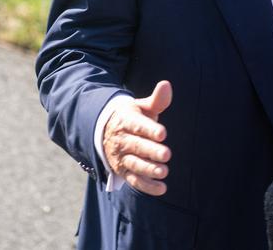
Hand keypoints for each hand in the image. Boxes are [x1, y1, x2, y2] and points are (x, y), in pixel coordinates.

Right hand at [102, 81, 172, 195]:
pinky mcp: (122, 171)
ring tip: (164, 171)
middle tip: (167, 154)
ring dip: (149, 169)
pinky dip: (146, 186)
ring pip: (134, 165)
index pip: (137, 126)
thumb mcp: (140, 106)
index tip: (163, 133)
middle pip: (137, 146)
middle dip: (151, 151)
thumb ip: (156, 100)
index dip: (150, 129)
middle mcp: (121, 140)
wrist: (105, 131)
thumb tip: (166, 85)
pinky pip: (134, 180)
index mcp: (125, 121)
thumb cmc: (131, 116)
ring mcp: (120, 157)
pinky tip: (162, 188)